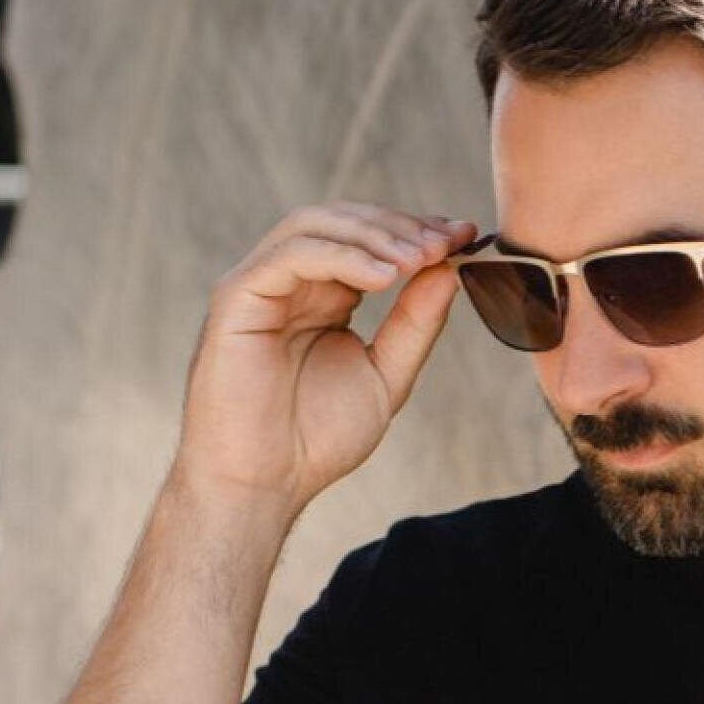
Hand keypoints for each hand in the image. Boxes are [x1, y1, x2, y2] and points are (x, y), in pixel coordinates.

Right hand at [170, 201, 476, 515]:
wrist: (264, 484)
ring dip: (375, 234)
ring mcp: (260, 285)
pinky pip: (292, 255)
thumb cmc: (316, 439)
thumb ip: (416, 323)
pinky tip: (385, 277)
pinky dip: (343, 256)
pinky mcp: (237, 296)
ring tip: (420, 258)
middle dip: (401, 226)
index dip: (417, 230)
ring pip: (316, 224)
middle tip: (446, 242)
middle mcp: (291, 282)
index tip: (466, 236)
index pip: (370, 239)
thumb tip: (451, 270)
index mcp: (324, 296)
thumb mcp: (386, 373)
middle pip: (345, 220)